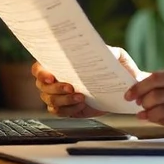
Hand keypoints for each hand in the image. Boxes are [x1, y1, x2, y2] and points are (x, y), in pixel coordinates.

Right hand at [32, 46, 146, 116]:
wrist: (124, 90)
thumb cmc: (116, 70)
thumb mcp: (116, 57)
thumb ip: (110, 52)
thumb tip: (105, 51)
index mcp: (61, 64)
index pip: (39, 68)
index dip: (40, 73)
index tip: (50, 77)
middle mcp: (56, 80)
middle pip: (43, 87)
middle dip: (56, 88)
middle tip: (71, 88)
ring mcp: (59, 95)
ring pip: (50, 101)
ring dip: (65, 100)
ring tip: (81, 98)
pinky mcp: (67, 108)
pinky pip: (59, 112)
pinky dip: (69, 109)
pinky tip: (81, 106)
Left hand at [124, 65, 163, 140]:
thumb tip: (151, 86)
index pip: (160, 76)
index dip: (141, 85)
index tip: (131, 93)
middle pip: (158, 91)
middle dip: (142, 100)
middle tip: (136, 105)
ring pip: (163, 107)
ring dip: (149, 113)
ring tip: (144, 115)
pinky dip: (161, 122)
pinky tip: (156, 121)